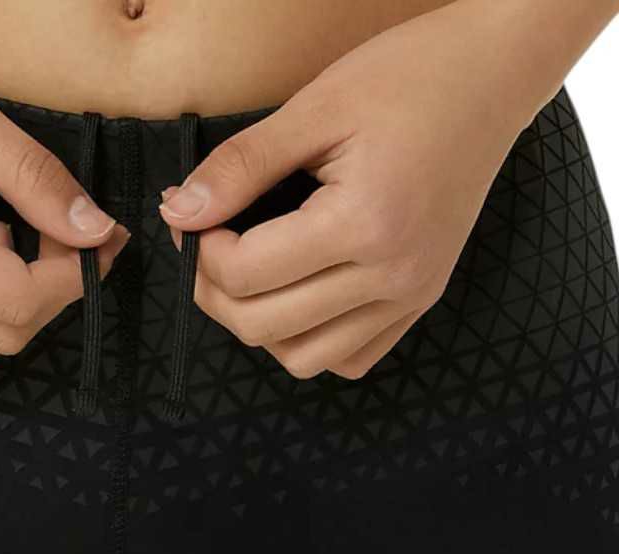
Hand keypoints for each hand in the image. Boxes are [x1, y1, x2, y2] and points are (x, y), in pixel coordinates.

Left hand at [158, 0, 544, 379]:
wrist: (493, 76)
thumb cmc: (407, 78)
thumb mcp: (312, 110)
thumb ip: (238, 168)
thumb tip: (178, 213)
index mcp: (365, 224)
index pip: (244, 275)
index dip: (200, 251)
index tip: (196, 217)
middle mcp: (393, 275)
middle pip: (263, 327)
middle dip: (215, 292)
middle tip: (209, 247)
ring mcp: (411, 295)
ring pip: (303, 359)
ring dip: (259, 325)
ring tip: (252, 274)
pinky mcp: (420, 301)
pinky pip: (350, 359)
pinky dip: (310, 341)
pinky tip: (299, 296)